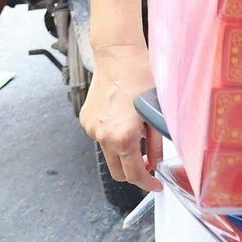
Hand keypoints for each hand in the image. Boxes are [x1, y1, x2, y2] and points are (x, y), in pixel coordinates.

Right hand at [80, 42, 160, 191]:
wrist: (118, 55)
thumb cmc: (141, 76)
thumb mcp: (156, 111)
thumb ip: (156, 141)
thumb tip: (156, 161)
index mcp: (122, 136)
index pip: (134, 174)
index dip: (147, 184)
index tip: (156, 185)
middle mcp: (103, 136)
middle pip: (117, 171)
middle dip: (134, 173)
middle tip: (149, 168)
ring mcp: (91, 128)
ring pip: (109, 153)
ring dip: (123, 152)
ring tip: (138, 134)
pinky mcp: (86, 119)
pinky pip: (101, 136)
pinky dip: (113, 136)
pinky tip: (123, 120)